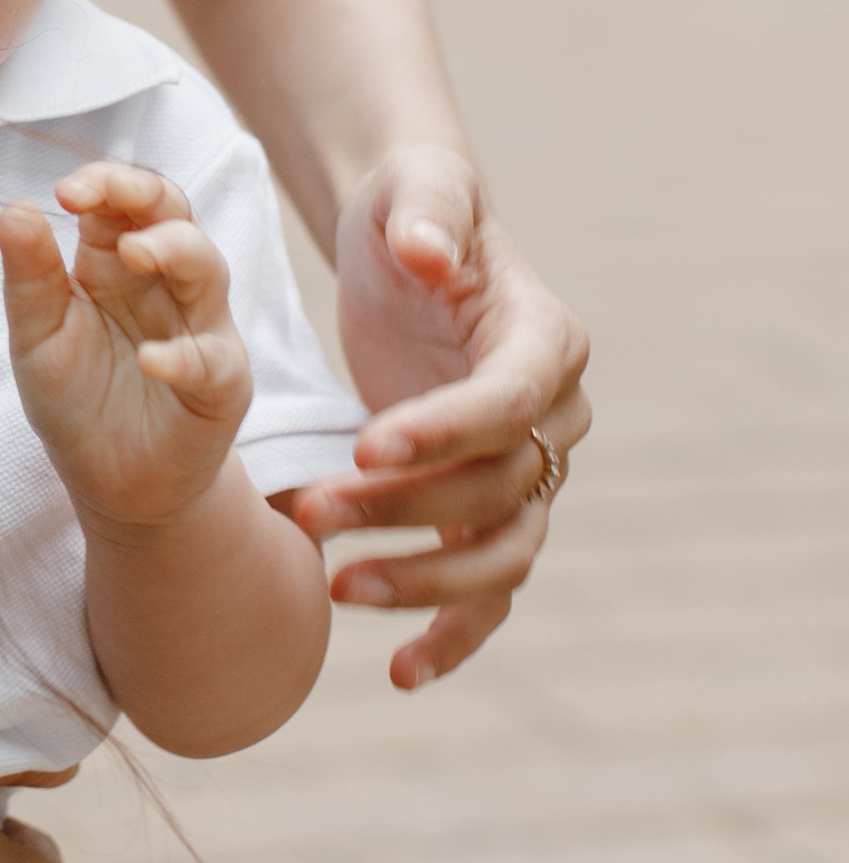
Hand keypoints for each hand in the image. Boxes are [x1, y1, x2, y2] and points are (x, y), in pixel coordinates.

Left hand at [0, 164, 251, 532]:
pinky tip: (152, 359)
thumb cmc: (77, 399)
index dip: (102, 183)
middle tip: (99, 198)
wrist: (114, 483)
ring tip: (134, 254)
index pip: (122, 201)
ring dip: (174, 251)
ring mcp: (200, 330)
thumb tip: (13, 208)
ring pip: (208, 270)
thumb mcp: (37, 336)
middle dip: (144, 194)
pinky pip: (214, 361)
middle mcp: (164, 285)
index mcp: (114, 263)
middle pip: (174, 215)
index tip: (65, 192)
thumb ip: (30, 277)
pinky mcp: (221, 385)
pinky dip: (185, 357)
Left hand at [288, 145, 591, 689]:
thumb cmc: (410, 208)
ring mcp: (529, 470)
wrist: (409, 240)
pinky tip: (399, 673)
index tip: (363, 446)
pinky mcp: (489, 505)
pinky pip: (490, 588)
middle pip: (497, 487)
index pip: (505, 403)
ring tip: (335, 585)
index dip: (443, 431)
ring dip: (422, 579)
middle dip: (404, 508)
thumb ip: (425, 213)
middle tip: (308, 508)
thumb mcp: (413, 190)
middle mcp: (554, 415)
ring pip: (498, 551)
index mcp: (546, 341)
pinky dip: (453, 634)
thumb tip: (426, 255)